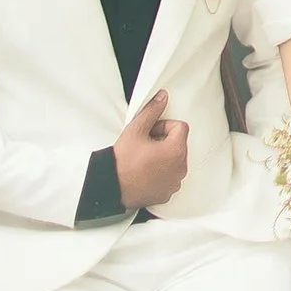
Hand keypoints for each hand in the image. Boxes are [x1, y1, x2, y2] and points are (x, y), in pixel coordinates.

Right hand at [113, 86, 187, 208]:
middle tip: (145, 146)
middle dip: (164, 141)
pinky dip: (162, 173)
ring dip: (164, 157)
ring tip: (144, 160)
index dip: (164, 126)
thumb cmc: (122, 161)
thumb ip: (152, 110)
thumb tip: (163, 97)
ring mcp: (174, 183)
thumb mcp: (136, 130)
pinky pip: (170, 177)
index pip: (180, 127)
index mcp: (176, 151)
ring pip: (175, 161)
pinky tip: (145, 173)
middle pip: (179, 144)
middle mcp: (180, 168)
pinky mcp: (167, 194)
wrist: (110, 187)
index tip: (150, 133)